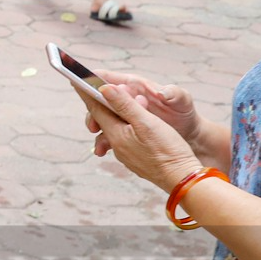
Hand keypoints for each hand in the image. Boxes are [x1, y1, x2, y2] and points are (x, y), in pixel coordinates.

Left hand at [79, 83, 205, 193]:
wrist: (183, 180)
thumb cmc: (168, 150)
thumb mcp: (147, 122)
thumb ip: (124, 105)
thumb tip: (104, 89)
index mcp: (116, 134)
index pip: (95, 108)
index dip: (87, 92)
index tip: (77, 79)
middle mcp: (117, 146)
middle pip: (103, 119)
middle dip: (105, 104)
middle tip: (110, 91)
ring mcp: (126, 155)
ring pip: (115, 129)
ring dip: (119, 115)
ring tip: (133, 106)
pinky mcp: (137, 160)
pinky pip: (126, 139)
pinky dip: (128, 128)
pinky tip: (138, 125)